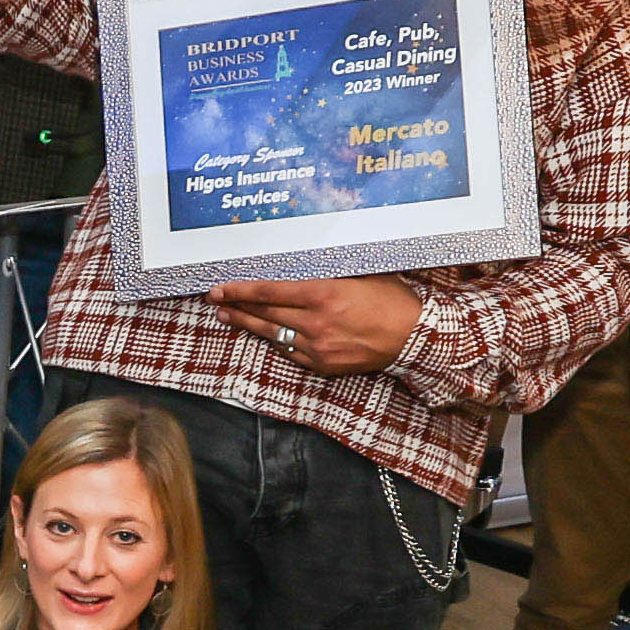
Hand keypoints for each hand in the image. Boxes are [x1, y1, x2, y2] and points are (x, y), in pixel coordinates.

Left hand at [206, 276, 422, 377]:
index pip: (269, 291)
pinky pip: (291, 352)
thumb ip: (329, 273)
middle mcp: (315, 322)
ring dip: (249, 325)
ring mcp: (317, 347)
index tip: (221, 288)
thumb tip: (302, 264)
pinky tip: (265, 334)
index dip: (241, 290)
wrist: (414, 338)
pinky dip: (276, 341)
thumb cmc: (392, 300)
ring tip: (229, 317)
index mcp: (322, 294)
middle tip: (216, 302)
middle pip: (265, 314)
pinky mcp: (323, 365)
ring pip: (273, 334)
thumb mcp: (360, 274)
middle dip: (237, 307)